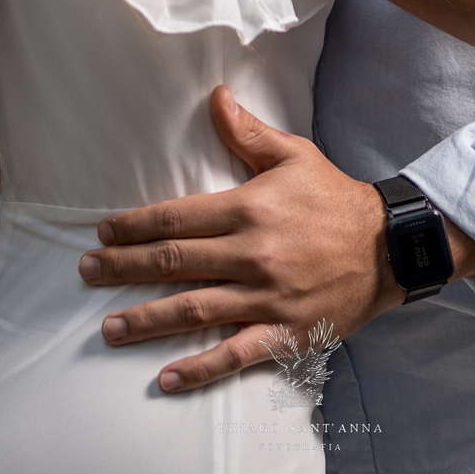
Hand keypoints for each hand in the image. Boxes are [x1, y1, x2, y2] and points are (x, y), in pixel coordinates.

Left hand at [78, 86, 474, 392]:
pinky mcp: (284, 332)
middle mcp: (252, 253)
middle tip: (86, 273)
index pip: (177, 217)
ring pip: (194, 310)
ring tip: (109, 327)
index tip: (104, 232)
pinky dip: (198, 368)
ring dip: (146, 319)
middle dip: (124, 268)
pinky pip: (234, 354)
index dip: (135, 225)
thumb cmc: (335, 198)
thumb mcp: (294, 155)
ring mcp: (267, 296)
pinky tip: (165, 377)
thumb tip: (216, 96)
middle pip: (174, 262)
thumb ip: (248, 132)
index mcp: (249, 208)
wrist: (388, 247)